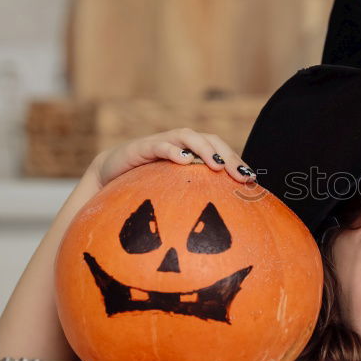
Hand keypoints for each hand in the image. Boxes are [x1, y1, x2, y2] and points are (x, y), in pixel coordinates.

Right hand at [90, 128, 256, 187]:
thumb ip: (194, 199)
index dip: (237, 162)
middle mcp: (181, 144)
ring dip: (205, 149)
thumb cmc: (146, 186)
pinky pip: (160, 145)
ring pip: (188, 137)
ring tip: (217, 166)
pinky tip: (183, 160)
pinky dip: (172, 150)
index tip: (251, 181)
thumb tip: (223, 223)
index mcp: (192, 153)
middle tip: (240, 175)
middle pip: (211, 141)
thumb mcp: (174, 193)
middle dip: (228, 157)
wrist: (109, 174)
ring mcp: (162, 142)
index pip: (221, 152)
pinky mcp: (142, 147)